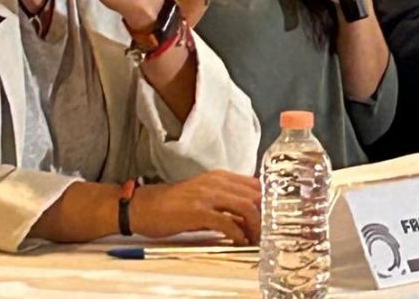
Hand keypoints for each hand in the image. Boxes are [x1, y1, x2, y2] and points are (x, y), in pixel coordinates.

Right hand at [131, 171, 260, 245]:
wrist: (147, 206)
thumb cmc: (176, 204)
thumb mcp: (205, 196)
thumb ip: (226, 201)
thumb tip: (248, 216)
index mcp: (220, 176)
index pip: (255, 184)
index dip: (267, 201)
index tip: (271, 217)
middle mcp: (217, 182)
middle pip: (255, 194)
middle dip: (265, 215)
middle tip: (266, 232)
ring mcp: (208, 195)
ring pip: (246, 206)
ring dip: (255, 225)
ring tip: (255, 239)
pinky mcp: (199, 211)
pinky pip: (228, 222)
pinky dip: (238, 234)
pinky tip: (239, 242)